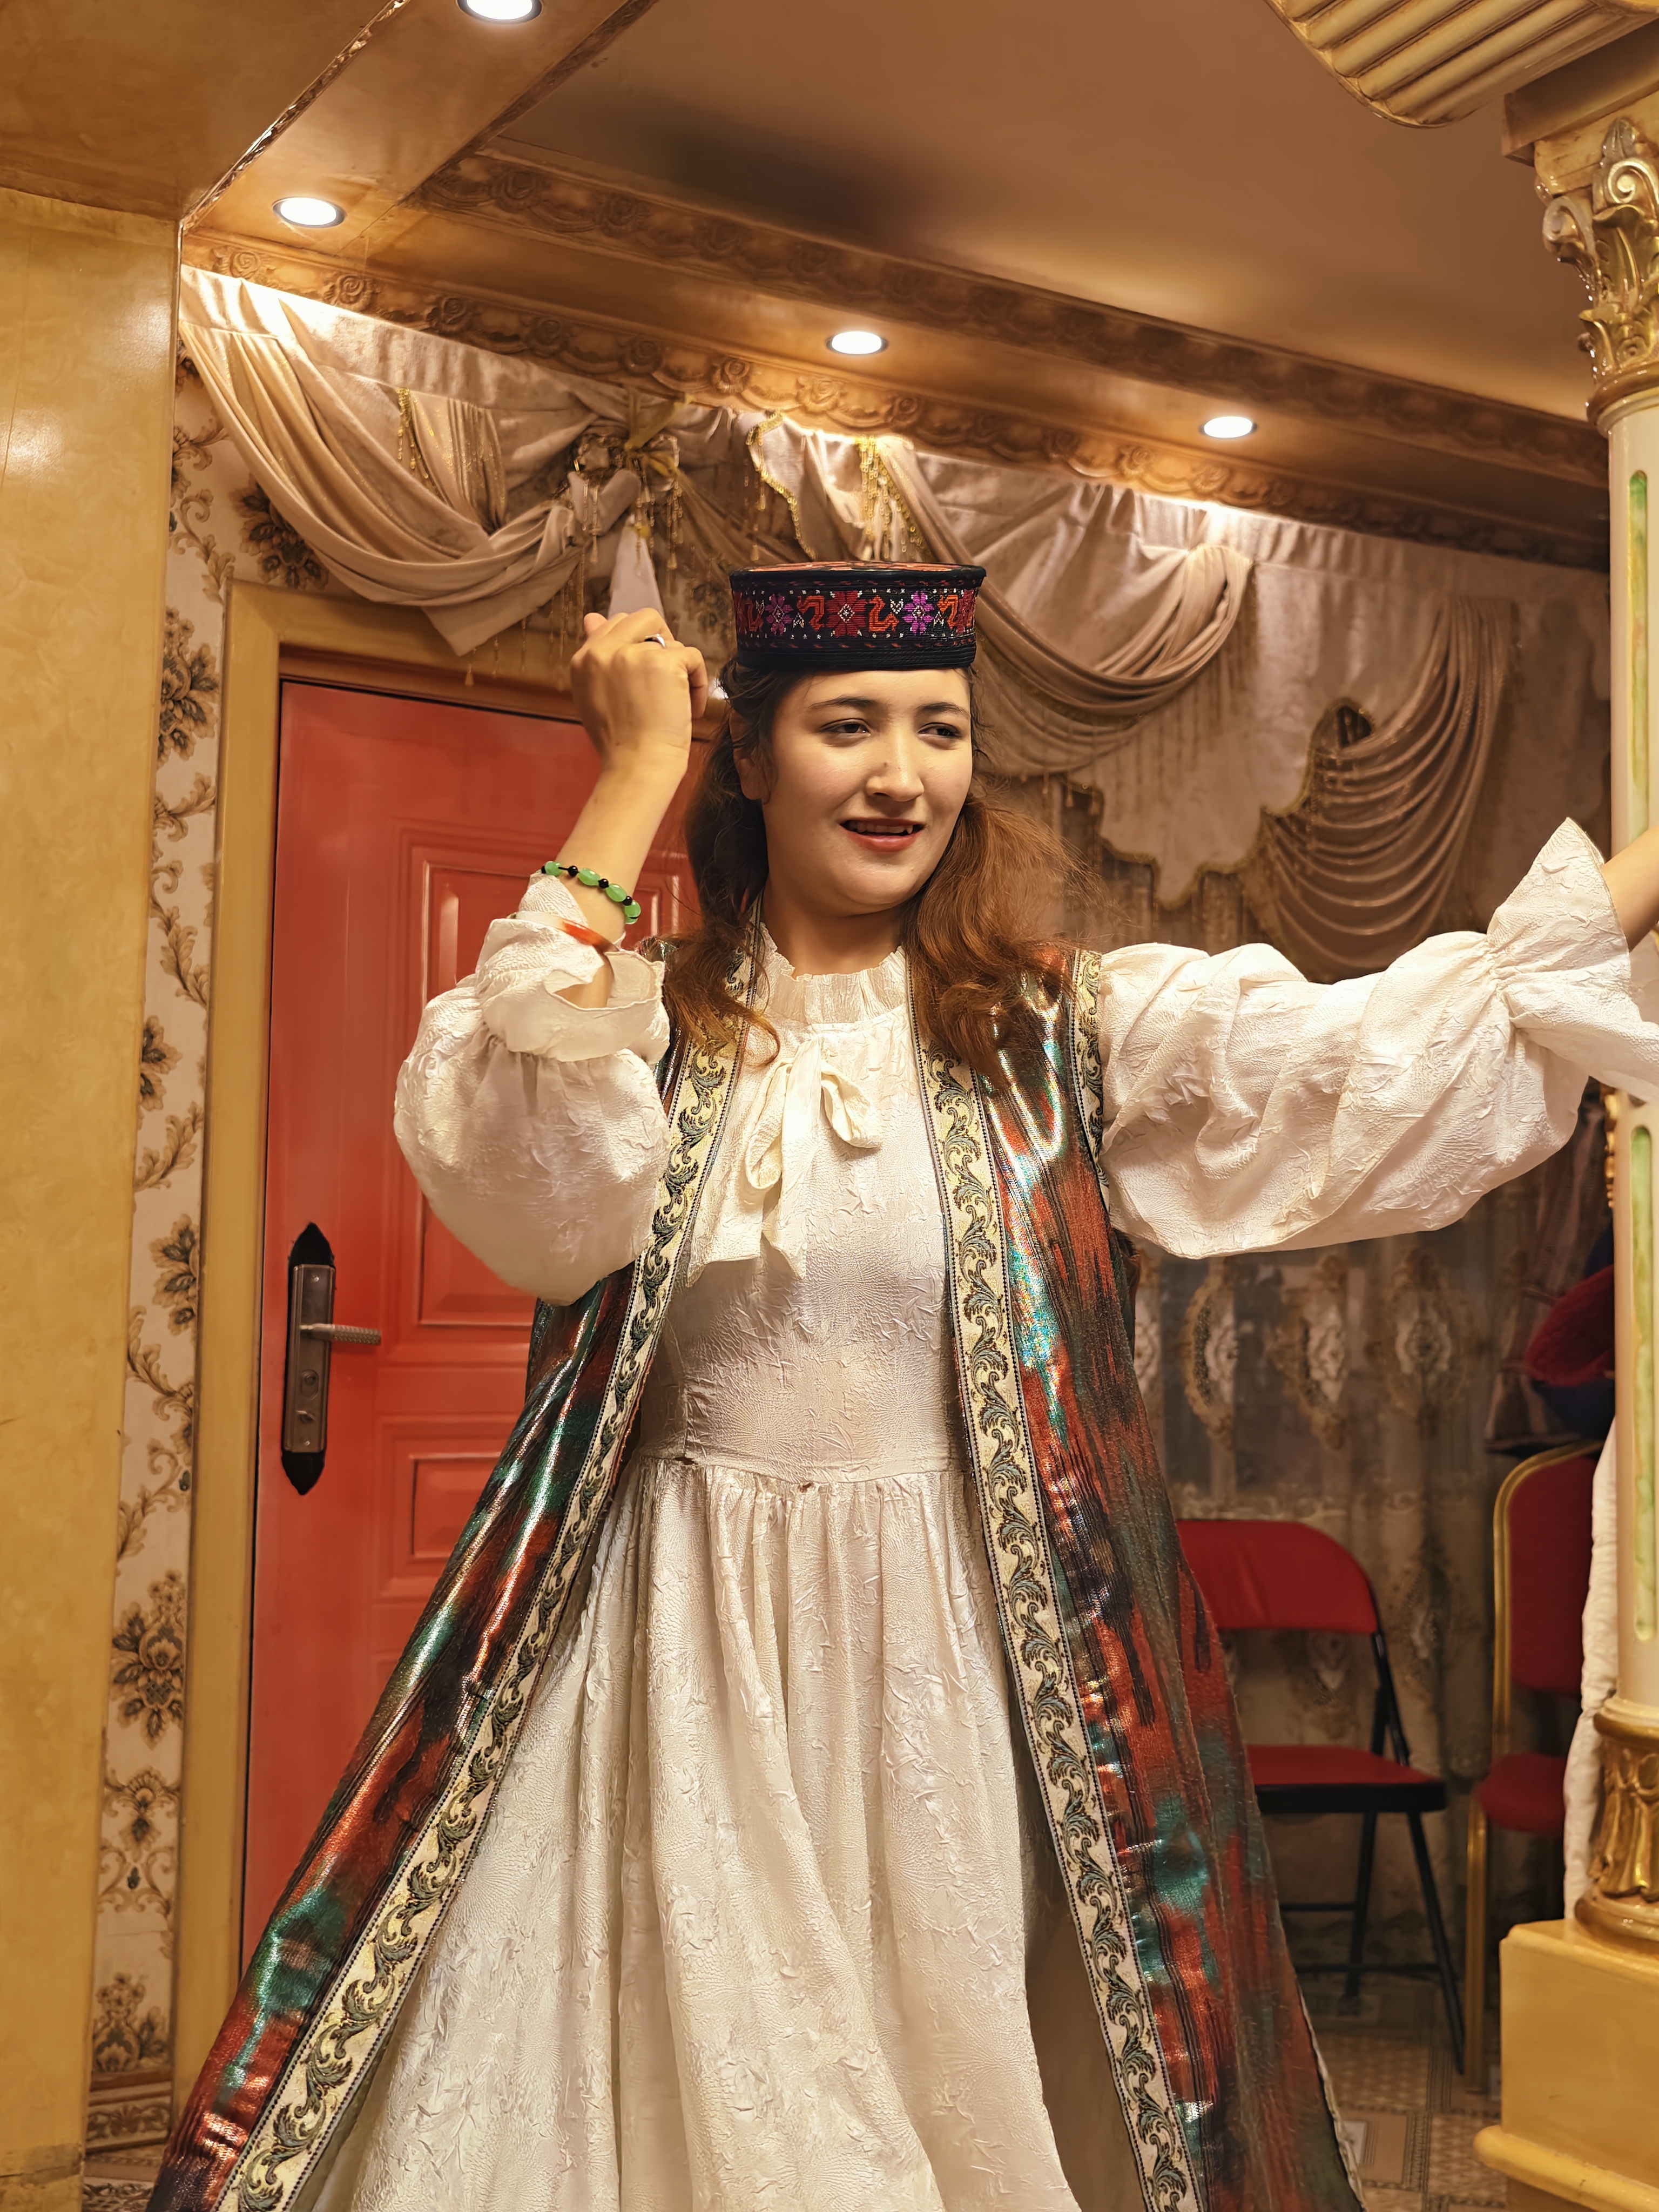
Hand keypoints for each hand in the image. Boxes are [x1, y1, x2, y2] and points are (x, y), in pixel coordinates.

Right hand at [570, 608, 707, 791]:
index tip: (648, 676)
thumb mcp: (596, 696)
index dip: (639, 646)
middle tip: (666, 683)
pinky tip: (690, 708)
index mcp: (584, 659)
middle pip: (644, 618)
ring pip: (671, 640)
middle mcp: (603, 650)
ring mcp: (631, 653)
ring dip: (681, 671)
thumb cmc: (621, 743)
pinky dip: (698, 683)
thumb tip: (592, 617)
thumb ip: (597, 658)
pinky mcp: (662, 662)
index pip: (615, 624)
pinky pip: (693, 656)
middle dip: (663, 646)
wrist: (636, 767)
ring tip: (675, 704)